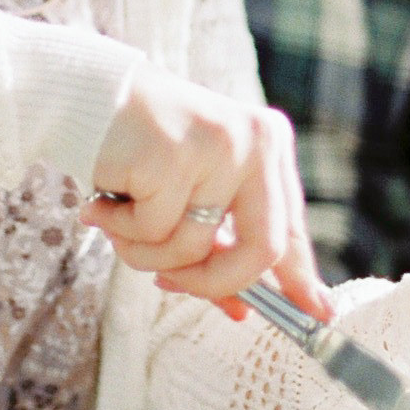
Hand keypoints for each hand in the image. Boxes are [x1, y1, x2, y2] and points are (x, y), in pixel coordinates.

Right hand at [82, 64, 332, 320]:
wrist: (90, 96)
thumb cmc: (148, 152)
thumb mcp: (196, 197)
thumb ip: (219, 250)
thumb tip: (241, 311)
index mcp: (269, 146)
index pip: (291, 228)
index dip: (301, 278)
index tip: (318, 312)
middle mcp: (255, 142)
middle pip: (261, 250)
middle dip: (210, 283)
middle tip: (167, 286)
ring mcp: (218, 146)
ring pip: (194, 248)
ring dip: (147, 255)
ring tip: (118, 222)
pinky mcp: (173, 153)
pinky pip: (152, 230)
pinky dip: (122, 229)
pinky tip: (103, 204)